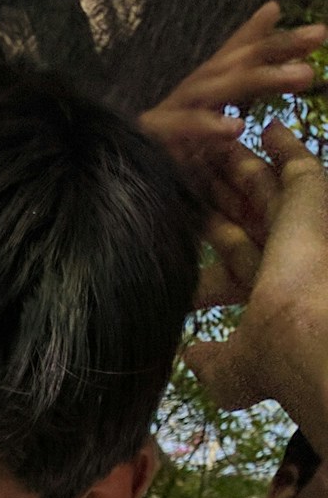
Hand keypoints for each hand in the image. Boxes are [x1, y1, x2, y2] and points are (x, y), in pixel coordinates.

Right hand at [139, 1, 324, 189]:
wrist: (110, 167)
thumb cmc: (163, 138)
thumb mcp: (208, 101)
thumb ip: (238, 59)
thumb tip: (271, 8)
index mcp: (205, 84)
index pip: (243, 54)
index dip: (279, 41)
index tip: (319, 34)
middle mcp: (192, 90)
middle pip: (238, 62)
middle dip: (278, 49)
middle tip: (318, 40)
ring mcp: (174, 111)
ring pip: (220, 88)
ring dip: (260, 79)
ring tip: (301, 77)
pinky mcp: (155, 136)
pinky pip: (184, 129)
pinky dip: (208, 128)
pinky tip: (236, 128)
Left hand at [185, 125, 327, 448]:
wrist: (304, 331)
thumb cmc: (267, 356)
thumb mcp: (228, 370)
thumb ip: (209, 361)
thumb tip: (189, 359)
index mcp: (266, 291)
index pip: (231, 252)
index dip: (210, 232)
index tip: (185, 216)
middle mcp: (285, 254)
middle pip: (244, 211)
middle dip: (219, 189)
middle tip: (193, 164)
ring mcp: (300, 224)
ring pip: (263, 185)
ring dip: (240, 162)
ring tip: (215, 138)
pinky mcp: (311, 196)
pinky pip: (295, 162)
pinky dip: (282, 144)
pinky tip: (268, 126)